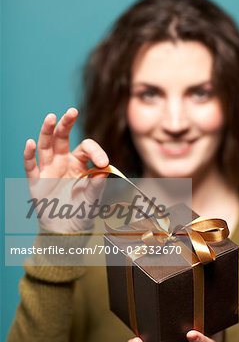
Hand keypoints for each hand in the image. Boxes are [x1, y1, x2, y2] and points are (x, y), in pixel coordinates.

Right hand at [24, 108, 108, 231]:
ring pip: (46, 146)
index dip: (95, 151)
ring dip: (47, 132)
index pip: (86, 148)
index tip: (103, 162)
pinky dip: (29, 155)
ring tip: (51, 117)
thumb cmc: (83, 210)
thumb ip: (98, 185)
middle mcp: (63, 162)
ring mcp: (48, 170)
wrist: (68, 230)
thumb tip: (105, 170)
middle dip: (66, 124)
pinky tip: (30, 143)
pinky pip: (31, 166)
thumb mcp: (94, 198)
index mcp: (79, 163)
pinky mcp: (36, 182)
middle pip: (62, 138)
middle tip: (72, 111)